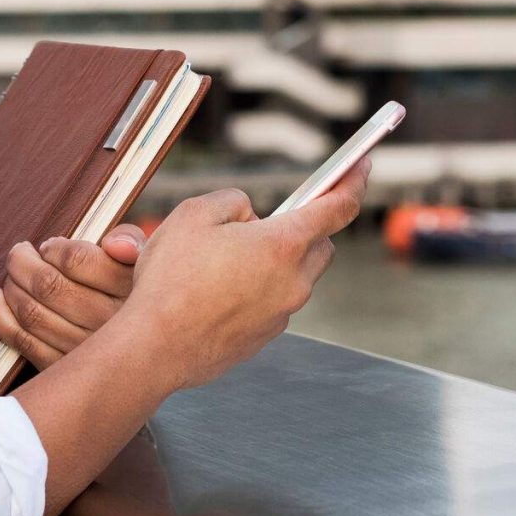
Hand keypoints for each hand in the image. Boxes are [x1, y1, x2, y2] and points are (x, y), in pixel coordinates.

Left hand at [0, 224, 145, 371]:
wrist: (145, 350)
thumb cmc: (137, 294)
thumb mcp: (145, 262)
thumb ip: (130, 242)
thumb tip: (112, 244)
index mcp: (130, 291)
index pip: (77, 260)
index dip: (53, 248)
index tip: (50, 246)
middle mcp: (109, 325)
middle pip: (48, 286)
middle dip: (22, 263)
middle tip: (19, 253)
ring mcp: (85, 352)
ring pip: (32, 313)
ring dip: (11, 287)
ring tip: (13, 275)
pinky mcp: (64, 370)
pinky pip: (23, 342)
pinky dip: (0, 317)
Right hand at [109, 158, 367, 393]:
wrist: (154, 348)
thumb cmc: (171, 282)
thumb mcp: (195, 214)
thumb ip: (234, 201)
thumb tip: (250, 215)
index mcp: (283, 245)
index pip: (338, 207)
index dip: (353, 181)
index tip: (361, 167)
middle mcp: (293, 282)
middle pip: (319, 246)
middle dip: (302, 229)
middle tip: (261, 225)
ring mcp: (281, 314)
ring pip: (295, 277)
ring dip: (274, 264)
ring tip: (223, 263)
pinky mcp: (264, 338)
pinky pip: (272, 304)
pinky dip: (256, 293)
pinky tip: (216, 293)